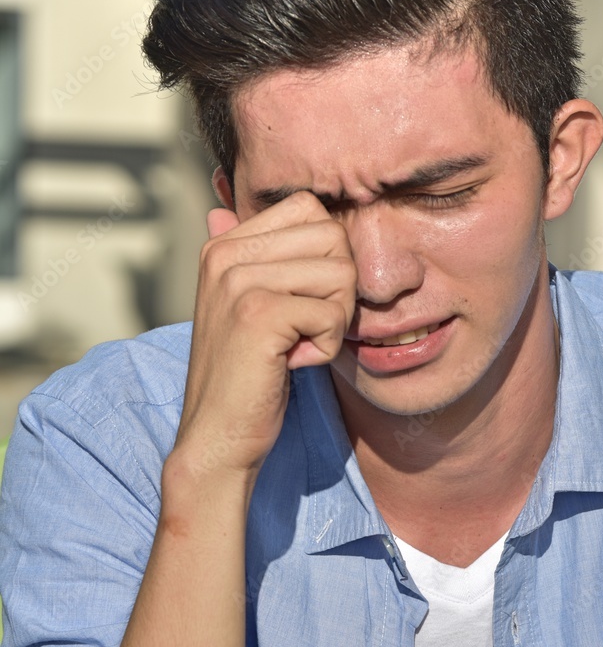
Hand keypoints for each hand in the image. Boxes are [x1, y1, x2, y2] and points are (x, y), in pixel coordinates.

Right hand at [171, 192, 356, 480]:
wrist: (217, 438)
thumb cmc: (246, 377)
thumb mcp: (249, 308)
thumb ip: (257, 259)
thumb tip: (223, 208)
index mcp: (222, 245)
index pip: (311, 209)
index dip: (327, 257)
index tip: (301, 301)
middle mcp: (225, 254)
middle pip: (333, 237)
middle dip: (338, 289)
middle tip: (305, 328)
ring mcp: (238, 281)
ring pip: (341, 274)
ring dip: (333, 321)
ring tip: (296, 346)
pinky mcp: (257, 314)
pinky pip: (332, 315)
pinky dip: (325, 348)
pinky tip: (292, 364)